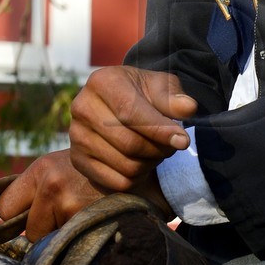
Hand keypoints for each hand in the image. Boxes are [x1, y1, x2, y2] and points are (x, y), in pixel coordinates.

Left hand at [0, 150, 107, 241]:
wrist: (156, 177)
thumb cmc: (110, 175)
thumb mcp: (70, 169)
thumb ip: (44, 190)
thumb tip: (18, 226)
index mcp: (42, 167)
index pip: (4, 206)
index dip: (20, 218)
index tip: (38, 220)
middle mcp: (50, 180)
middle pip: (26, 230)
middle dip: (44, 232)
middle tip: (71, 222)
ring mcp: (67, 201)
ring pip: (47, 241)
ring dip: (65, 239)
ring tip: (91, 220)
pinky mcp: (84, 219)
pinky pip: (67, 247)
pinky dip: (79, 244)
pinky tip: (99, 228)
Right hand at [69, 65, 197, 192]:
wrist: (117, 108)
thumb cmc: (144, 95)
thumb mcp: (161, 88)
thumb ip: (174, 98)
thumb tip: (187, 108)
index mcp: (102, 82)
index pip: (130, 112)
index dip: (159, 130)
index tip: (183, 140)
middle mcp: (82, 107)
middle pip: (129, 143)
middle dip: (159, 149)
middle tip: (172, 145)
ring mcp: (76, 136)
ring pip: (126, 165)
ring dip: (151, 163)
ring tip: (157, 151)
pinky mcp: (78, 160)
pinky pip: (118, 182)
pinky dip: (138, 178)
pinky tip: (142, 163)